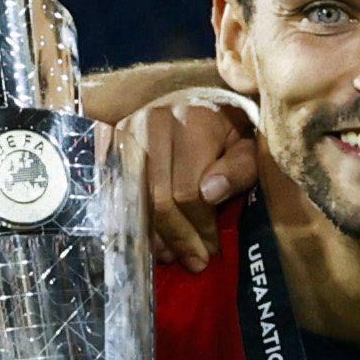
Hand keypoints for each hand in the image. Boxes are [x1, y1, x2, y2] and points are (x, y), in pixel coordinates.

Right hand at [130, 87, 266, 269]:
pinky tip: (149, 238)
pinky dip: (133, 219)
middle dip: (178, 237)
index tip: (211, 250)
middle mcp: (155, 123)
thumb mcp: (246, 145)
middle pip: (159, 199)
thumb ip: (240, 169)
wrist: (193, 97)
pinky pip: (117, 191)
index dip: (200, 227)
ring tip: (172, 256)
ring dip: (153, 235)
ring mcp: (128, 131)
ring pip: (135, 198)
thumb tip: (210, 193)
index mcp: (194, 121)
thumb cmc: (226, 129)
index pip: (189, 191)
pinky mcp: (112, 141)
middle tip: (194, 262)